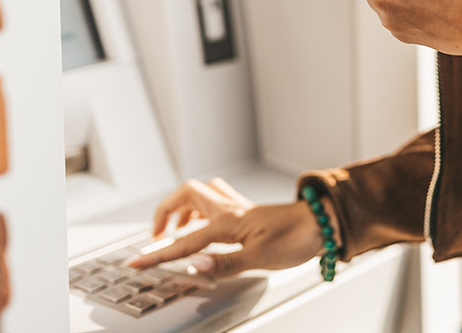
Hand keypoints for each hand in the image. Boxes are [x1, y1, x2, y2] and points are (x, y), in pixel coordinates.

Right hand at [126, 178, 329, 277]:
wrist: (324, 224)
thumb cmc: (297, 238)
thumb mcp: (260, 258)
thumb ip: (224, 263)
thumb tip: (195, 266)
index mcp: (227, 222)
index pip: (184, 241)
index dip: (158, 254)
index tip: (137, 262)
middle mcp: (231, 210)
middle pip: (187, 195)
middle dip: (165, 212)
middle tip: (156, 235)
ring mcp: (240, 209)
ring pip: (203, 195)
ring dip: (183, 208)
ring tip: (176, 229)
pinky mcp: (250, 213)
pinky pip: (218, 203)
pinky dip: (204, 210)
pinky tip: (207, 224)